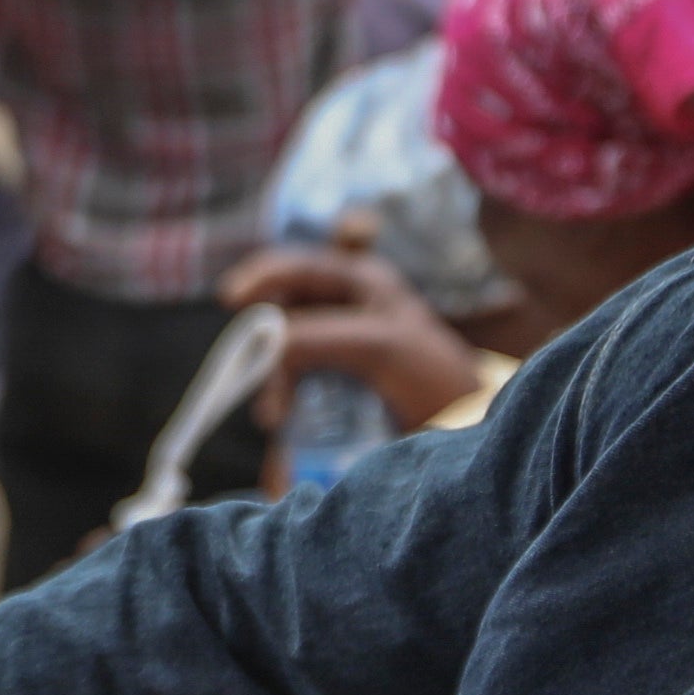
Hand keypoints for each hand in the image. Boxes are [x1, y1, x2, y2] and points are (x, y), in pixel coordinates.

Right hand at [222, 240, 490, 430]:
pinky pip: (289, 385)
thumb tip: (269, 345)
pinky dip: (280, 399)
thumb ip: (320, 336)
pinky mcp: (328, 387)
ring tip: (277, 414)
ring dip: (271, 378)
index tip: (232, 297)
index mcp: (360, 280)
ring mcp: (333, 349)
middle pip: (279, 311)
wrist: (461, 427)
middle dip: (263, 341)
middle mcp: (342, 308)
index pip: (299, 267)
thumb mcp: (378, 346)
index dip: (263, 275)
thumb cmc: (430, 374)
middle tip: (253, 369)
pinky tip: (281, 421)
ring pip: (279, 352)